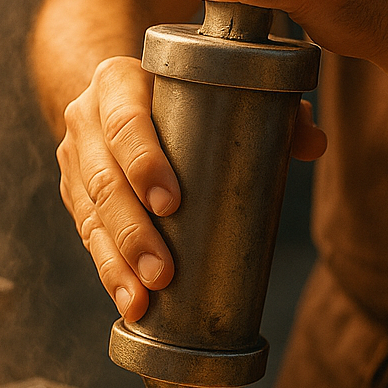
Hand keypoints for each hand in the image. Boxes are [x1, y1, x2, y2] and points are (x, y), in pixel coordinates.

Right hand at [57, 53, 323, 321]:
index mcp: (117, 83)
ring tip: (145, 298)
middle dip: (134, 233)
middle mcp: (86, 121)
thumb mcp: (217, 88)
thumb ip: (273, 110)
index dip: (144, 163)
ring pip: (92, 217)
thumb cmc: (179, 94)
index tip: (170, 203)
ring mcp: (75, 163)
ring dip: (118, 263)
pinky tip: (130, 304)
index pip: (125, 123)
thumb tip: (314, 144)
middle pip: (106, 182)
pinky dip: (111, 273)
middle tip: (163, 272)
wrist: (114, 93)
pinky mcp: (74, 197)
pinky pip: (88, 238)